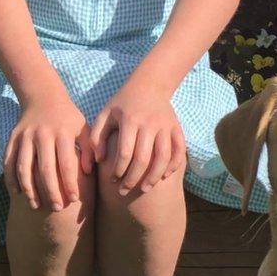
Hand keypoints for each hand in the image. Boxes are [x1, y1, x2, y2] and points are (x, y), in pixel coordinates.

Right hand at [3, 92, 94, 210]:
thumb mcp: (83, 128)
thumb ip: (89, 148)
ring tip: (35, 205)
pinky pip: (9, 162)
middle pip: (45, 169)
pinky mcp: (12, 138)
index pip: (67, 163)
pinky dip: (11, 179)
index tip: (74, 199)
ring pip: (24, 168)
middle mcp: (42, 134)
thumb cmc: (68, 118)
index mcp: (62, 132)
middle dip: (51, 191)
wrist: (43, 97)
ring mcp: (25, 136)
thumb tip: (87, 172)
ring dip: (29, 189)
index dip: (70, 183)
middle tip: (56, 208)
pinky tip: (18, 193)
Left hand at [90, 79, 185, 194]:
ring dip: (154, 177)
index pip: (125, 153)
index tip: (112, 181)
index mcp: (130, 120)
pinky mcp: (176, 128)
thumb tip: (99, 160)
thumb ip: (97, 136)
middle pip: (143, 159)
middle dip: (133, 178)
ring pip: (163, 157)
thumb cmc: (123, 103)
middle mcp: (149, 124)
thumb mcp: (105, 114)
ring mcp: (165, 126)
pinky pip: (179, 150)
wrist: (150, 84)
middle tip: (125, 191)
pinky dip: (174, 165)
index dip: (118, 170)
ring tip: (145, 189)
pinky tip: (164, 176)